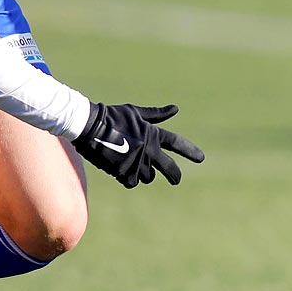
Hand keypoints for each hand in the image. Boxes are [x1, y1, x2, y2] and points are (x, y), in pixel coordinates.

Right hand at [72, 103, 204, 187]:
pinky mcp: (124, 173)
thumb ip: (156, 115)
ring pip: (149, 176)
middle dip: (175, 175)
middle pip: (169, 167)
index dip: (190, 150)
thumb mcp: (136, 113)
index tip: (201, 158)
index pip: (177, 143)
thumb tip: (175, 109)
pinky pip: (132, 181)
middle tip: (176, 180)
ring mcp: (137, 163)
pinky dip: (128, 177)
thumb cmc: (112, 116)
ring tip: (134, 164)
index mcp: (153, 134)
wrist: (90, 127)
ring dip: (145, 173)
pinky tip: (121, 169)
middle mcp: (149, 151)